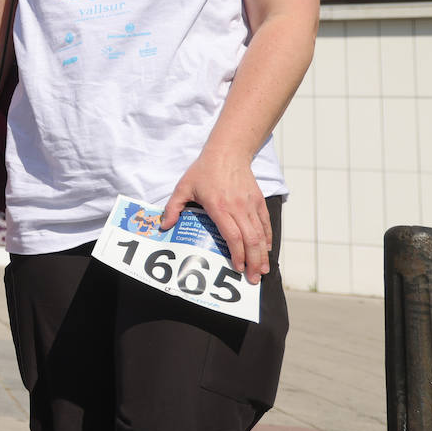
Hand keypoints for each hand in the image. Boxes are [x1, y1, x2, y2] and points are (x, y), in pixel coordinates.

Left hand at [161, 148, 271, 284]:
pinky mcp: (258, 200)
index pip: (232, 236)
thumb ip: (173, 207)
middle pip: (250, 240)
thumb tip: (164, 226)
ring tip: (262, 270)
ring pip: (260, 234)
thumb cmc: (204, 170)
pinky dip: (267, 238)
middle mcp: (237, 208)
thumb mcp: (183, 186)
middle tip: (253, 279)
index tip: (236, 268)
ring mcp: (250, 204)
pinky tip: (266, 250)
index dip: (236, 254)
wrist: (227, 152)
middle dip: (252, 262)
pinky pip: (265, 223)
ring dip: (262, 254)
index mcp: (219, 207)